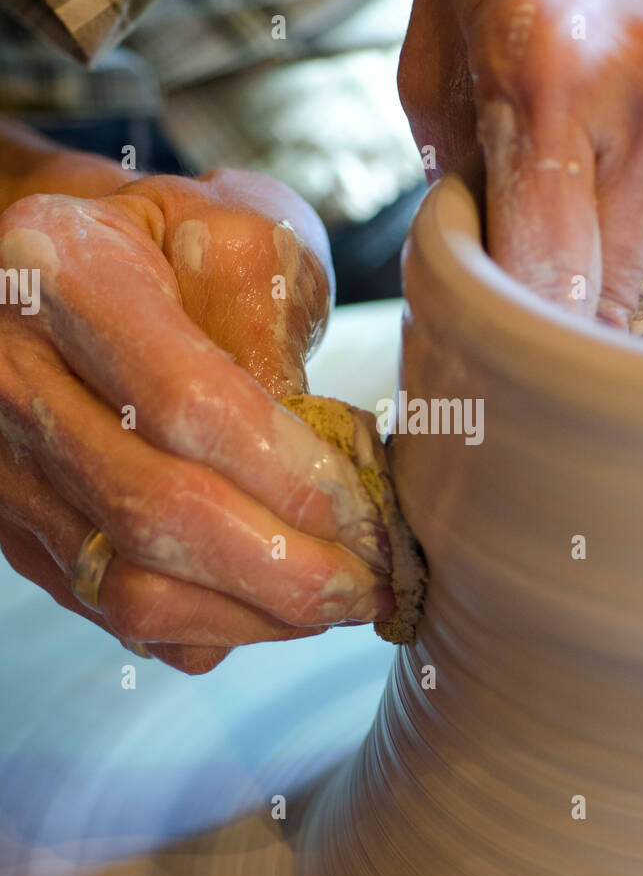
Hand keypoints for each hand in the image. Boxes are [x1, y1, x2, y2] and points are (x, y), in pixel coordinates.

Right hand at [0, 160, 392, 673]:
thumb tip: (319, 479)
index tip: (366, 510)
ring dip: (254, 615)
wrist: (75, 269)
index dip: (289, 474)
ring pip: (128, 586)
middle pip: (154, 511)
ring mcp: (5, 464)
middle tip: (372, 581)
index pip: (186, 403)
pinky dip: (210, 630)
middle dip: (285, 567)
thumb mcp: (244, 245)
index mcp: (62, 269)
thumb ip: (275, 343)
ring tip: (335, 601)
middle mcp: (9, 373)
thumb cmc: (176, 246)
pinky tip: (272, 604)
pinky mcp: (19, 529)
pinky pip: (114, 615)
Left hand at [398, 0, 642, 340]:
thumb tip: (472, 253)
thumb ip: (444, 145)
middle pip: (614, 307)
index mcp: (550, 68)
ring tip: (609, 209)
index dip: (517, 333)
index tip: (500, 337)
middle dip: (570, 312)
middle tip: (548, 273)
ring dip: (635, 281)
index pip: (544, 286)